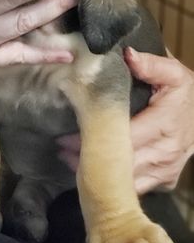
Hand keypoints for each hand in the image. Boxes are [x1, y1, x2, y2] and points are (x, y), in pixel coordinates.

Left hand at [56, 49, 193, 195]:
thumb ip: (151, 65)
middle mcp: (165, 152)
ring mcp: (165, 170)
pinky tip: (90, 172)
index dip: (94, 138)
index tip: (66, 137)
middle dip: (89, 157)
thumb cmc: (184, 94)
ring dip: (96, 173)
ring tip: (68, 159)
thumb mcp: (173, 74)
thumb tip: (128, 55)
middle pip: (120, 162)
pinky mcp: (164, 181)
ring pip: (125, 180)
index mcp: (164, 123)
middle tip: (61, 148)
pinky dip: (113, 182)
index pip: (123, 136)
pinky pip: (135, 187)